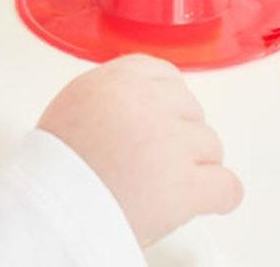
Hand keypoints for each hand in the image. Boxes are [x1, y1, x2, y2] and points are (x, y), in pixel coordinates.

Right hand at [37, 53, 242, 247]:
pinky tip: (198, 202)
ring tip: (162, 185)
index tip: (163, 118)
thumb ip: (113, 93)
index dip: (167, 101)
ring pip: (211, 146)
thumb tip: (138, 100)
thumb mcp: (75, 102)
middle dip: (180, 135)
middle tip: (156, 160)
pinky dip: (217, 197)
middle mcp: (149, 103)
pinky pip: (228, 186)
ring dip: (195, 166)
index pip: (165, 74)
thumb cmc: (55, 164)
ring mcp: (172, 142)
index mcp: (119, 79)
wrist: (51, 206)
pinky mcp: (188, 185)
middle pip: (191, 110)